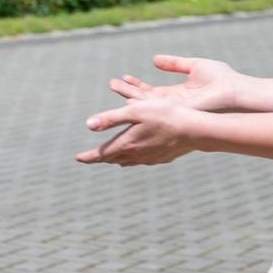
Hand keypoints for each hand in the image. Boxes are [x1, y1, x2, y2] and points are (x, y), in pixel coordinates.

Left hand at [76, 97, 201, 165]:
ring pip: (127, 161)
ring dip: (116, 159)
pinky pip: (142, 161)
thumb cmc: (165, 115)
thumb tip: (88, 125)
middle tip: (90, 158)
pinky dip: (133, 158)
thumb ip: (110, 118)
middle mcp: (136, 155)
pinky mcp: (162, 158)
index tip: (77, 158)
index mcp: (126, 144)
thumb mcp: (134, 111)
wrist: (195, 130)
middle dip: (100, 158)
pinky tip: (136, 156)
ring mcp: (150, 158)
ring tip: (110, 157)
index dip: (88, 157)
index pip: (101, 154)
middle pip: (113, 159)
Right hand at [107, 54, 243, 112]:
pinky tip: (128, 100)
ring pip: (146, 104)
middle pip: (144, 99)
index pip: (151, 92)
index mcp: (177, 94)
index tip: (123, 77)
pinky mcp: (178, 112)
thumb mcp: (193, 65)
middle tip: (111, 83)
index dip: (136, 85)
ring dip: (129, 96)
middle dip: (128, 91)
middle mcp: (172, 105)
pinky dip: (141, 105)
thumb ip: (174, 63)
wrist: (236, 91)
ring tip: (114, 86)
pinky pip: (156, 109)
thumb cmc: (221, 79)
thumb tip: (154, 59)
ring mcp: (174, 110)